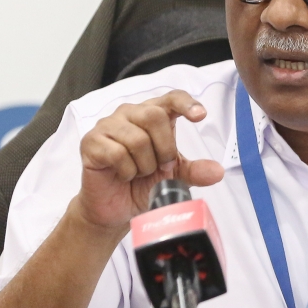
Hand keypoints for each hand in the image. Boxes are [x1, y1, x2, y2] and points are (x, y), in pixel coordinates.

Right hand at [72, 90, 224, 231]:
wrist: (115, 209)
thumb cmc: (142, 184)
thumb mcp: (174, 177)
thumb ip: (194, 171)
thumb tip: (216, 171)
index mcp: (153, 115)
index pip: (171, 98)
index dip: (186, 103)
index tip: (200, 115)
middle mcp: (130, 114)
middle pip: (154, 116)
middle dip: (164, 148)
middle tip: (160, 166)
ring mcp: (108, 125)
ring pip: (136, 137)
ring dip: (143, 164)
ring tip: (138, 173)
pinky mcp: (91, 141)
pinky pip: (116, 153)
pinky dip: (126, 171)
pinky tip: (123, 175)